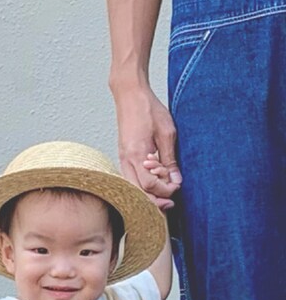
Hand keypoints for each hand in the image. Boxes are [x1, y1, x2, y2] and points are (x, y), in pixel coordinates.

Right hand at [114, 83, 180, 209]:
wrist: (130, 96)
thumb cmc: (148, 110)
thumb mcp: (167, 133)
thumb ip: (170, 159)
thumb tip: (176, 181)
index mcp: (137, 155)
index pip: (149, 185)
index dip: (164, 191)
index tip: (176, 188)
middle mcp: (126, 160)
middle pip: (137, 192)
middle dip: (154, 201)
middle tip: (170, 203)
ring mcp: (122, 159)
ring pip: (131, 188)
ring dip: (147, 195)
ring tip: (163, 194)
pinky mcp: (123, 156)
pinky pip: (130, 178)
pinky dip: (141, 186)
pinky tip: (153, 183)